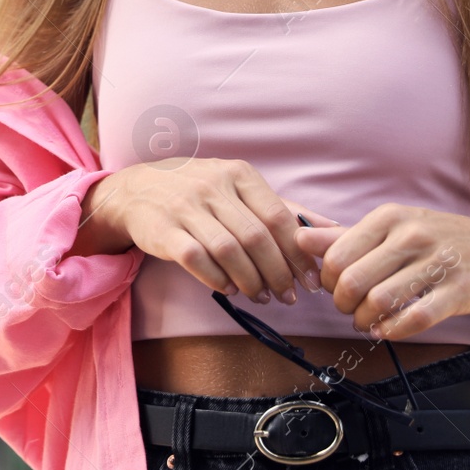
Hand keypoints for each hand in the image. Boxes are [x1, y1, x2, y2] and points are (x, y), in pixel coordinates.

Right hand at [84, 158, 338, 304]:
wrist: (136, 190)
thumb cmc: (198, 192)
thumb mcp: (240, 188)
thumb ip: (284, 208)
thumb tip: (333, 228)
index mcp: (238, 173)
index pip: (278, 217)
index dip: (298, 254)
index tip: (311, 280)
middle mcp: (212, 186)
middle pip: (257, 238)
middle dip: (278, 274)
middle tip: (288, 296)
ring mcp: (185, 207)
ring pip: (229, 251)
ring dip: (251, 281)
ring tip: (261, 296)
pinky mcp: (163, 230)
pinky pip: (197, 260)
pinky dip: (218, 280)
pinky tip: (229, 288)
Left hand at [293, 203, 469, 339]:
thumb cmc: (435, 238)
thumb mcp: (389, 227)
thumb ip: (342, 235)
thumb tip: (299, 237)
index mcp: (389, 217)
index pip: (336, 256)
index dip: (328, 281)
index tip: (336, 289)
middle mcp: (411, 236)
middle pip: (353, 282)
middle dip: (343, 305)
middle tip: (350, 310)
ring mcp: (438, 262)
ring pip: (380, 302)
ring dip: (365, 321)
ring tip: (368, 322)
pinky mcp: (458, 291)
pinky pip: (415, 319)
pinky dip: (393, 331)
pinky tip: (387, 330)